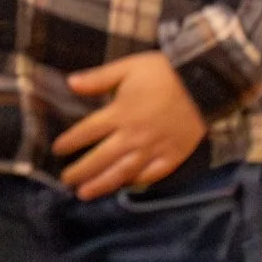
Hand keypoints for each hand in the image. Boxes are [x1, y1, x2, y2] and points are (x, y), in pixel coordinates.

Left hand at [53, 51, 206, 199]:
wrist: (205, 83)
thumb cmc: (163, 73)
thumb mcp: (127, 67)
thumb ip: (98, 78)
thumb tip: (69, 83)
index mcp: (120, 114)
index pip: (88, 131)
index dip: (71, 142)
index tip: (57, 150)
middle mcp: (134, 136)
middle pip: (102, 157)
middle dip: (81, 170)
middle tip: (65, 181)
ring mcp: (154, 148)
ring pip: (124, 171)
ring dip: (103, 184)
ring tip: (85, 193)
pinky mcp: (174, 155)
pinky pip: (153, 174)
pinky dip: (137, 183)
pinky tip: (125, 188)